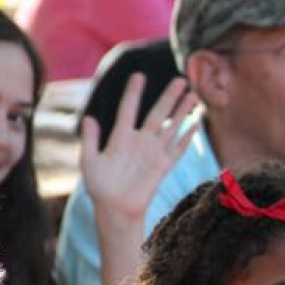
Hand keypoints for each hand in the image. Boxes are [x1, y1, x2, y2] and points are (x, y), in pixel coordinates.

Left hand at [79, 73, 198, 224]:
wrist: (115, 209)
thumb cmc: (99, 187)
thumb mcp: (89, 161)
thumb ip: (90, 139)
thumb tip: (88, 117)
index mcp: (121, 137)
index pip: (129, 109)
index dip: (134, 93)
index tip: (139, 76)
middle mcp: (140, 141)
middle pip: (158, 113)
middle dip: (169, 97)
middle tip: (180, 80)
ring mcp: (154, 153)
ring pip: (172, 127)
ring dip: (182, 112)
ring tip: (192, 95)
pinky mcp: (163, 166)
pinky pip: (178, 149)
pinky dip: (187, 137)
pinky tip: (196, 125)